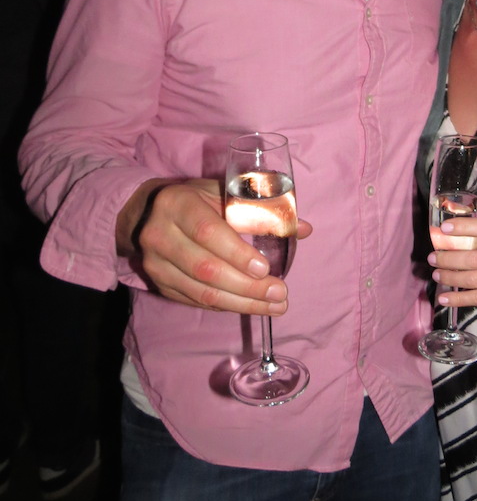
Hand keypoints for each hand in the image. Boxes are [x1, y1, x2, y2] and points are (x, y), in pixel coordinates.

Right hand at [118, 178, 311, 314]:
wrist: (149, 213)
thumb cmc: (198, 199)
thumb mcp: (225, 193)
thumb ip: (262, 209)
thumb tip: (303, 229)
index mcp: (178, 204)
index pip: (208, 233)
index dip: (238, 254)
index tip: (266, 269)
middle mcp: (160, 235)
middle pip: (206, 269)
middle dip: (248, 287)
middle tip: (280, 294)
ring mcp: (156, 264)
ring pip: (202, 292)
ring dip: (242, 303)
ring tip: (275, 306)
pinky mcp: (159, 284)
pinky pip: (196, 301)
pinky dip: (227, 306)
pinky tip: (250, 306)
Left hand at [428, 216, 476, 308]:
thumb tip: (455, 232)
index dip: (465, 227)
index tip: (444, 228)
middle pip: (476, 257)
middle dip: (449, 258)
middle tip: (433, 257)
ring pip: (476, 279)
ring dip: (451, 277)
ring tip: (437, 275)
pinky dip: (460, 299)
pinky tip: (444, 298)